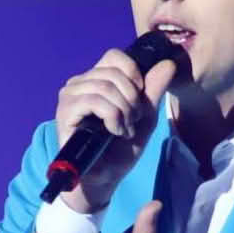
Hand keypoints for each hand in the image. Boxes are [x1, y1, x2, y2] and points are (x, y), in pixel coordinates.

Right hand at [56, 49, 175, 211]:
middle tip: (132, 122)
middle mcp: (80, 83)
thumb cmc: (122, 147)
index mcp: (98, 79)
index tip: (139, 99)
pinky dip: (112, 117)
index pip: (115, 56)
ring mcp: (70, 96)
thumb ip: (155, 89)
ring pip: (105, 87)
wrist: (106, 177)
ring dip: (123, 112)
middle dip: (132, 100)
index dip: (133, 73)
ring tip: (124, 130)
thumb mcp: (145, 115)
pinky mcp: (65, 111)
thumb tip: (168, 63)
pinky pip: (94, 101)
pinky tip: (114, 131)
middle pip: (114, 73)